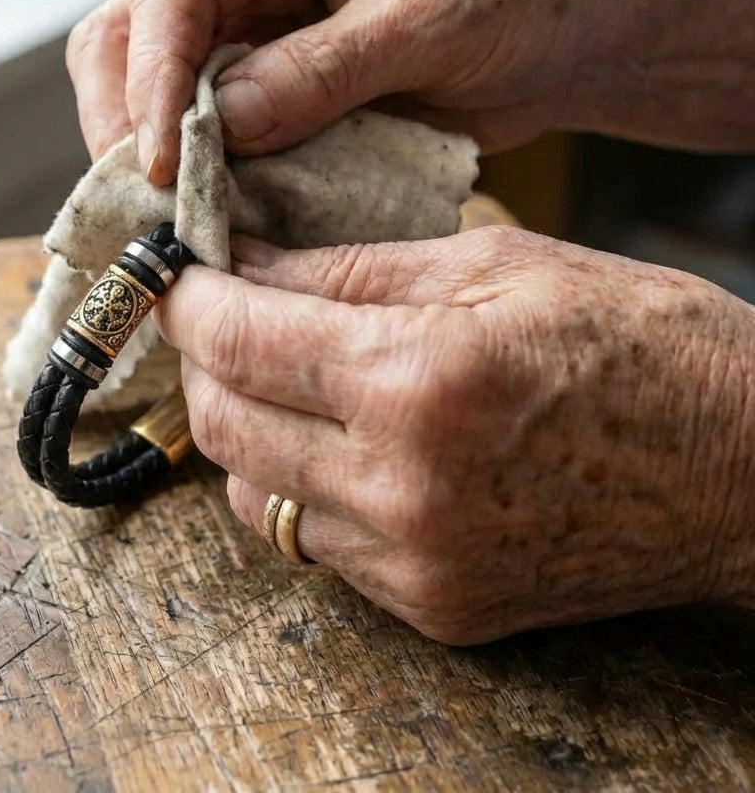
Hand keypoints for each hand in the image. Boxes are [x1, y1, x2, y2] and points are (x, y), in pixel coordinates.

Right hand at [67, 0, 608, 182]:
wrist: (559, 33)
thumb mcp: (427, 21)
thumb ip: (323, 69)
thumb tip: (221, 123)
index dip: (152, 78)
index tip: (158, 160)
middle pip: (132, 35)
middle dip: (126, 119)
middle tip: (146, 199)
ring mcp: (250, 28)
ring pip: (151, 86)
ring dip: (151, 151)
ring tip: (169, 214)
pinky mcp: (267, 85)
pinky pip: (204, 128)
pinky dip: (197, 172)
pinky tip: (207, 209)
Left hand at [154, 228, 754, 643]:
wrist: (748, 468)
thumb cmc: (642, 342)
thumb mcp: (495, 264)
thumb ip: (352, 270)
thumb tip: (248, 264)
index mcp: (420, 380)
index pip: (241, 340)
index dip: (188, 300)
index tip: (175, 274)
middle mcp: (403, 488)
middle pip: (224, 426)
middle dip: (203, 362)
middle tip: (219, 316)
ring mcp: (417, 564)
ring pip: (255, 496)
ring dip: (245, 429)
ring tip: (281, 376)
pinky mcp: (435, 607)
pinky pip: (318, 544)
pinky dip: (303, 486)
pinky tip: (341, 441)